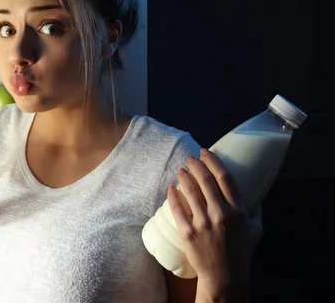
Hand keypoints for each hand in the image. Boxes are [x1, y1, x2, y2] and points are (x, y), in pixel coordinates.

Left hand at [167, 149, 263, 287]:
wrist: (224, 275)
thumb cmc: (241, 252)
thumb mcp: (256, 231)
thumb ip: (257, 213)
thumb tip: (256, 199)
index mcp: (238, 211)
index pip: (225, 178)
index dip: (214, 162)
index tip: (205, 152)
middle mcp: (221, 214)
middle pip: (205, 181)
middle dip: (196, 166)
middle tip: (190, 159)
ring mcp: (203, 223)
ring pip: (190, 192)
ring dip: (184, 177)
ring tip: (181, 170)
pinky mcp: (188, 232)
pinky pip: (177, 209)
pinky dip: (173, 196)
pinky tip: (171, 188)